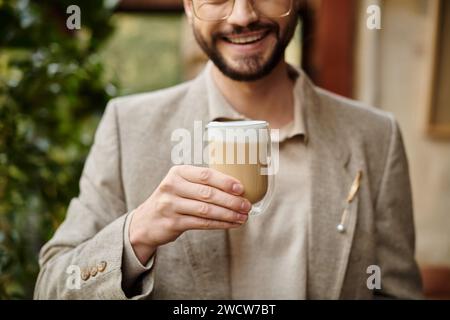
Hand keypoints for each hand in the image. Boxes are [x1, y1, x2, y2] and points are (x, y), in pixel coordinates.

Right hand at [129, 165, 251, 263]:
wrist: (146, 222)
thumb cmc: (173, 199)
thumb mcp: (181, 184)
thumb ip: (202, 182)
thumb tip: (237, 186)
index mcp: (178, 172)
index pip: (205, 175)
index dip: (225, 181)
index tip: (242, 188)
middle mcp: (172, 187)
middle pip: (207, 193)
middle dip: (231, 200)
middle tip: (247, 205)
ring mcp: (170, 205)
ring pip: (206, 210)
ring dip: (228, 214)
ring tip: (243, 216)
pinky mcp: (172, 223)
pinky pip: (201, 223)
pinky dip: (219, 224)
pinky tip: (231, 224)